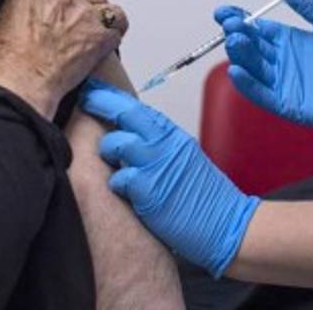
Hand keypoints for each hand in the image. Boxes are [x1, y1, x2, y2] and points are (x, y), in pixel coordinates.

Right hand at [0, 0, 127, 118]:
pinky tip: (103, 46)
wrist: (19, 86)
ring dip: (100, 20)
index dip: (58, 0)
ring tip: (92, 36)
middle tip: (72, 30)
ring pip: (105, 7)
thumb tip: (37, 16)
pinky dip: (113, 36)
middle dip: (79, 9)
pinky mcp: (100, 34)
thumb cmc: (6, 63)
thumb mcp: (5, 20)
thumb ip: (27, 8)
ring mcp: (83, 12)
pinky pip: (118, 27)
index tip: (56, 12)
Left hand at [80, 79, 258, 277]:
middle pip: (124, 113)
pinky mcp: (148, 190)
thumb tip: (128, 135)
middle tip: (84, 100)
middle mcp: (163, 143)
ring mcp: (155, 165)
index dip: (111, 96)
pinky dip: (117, 184)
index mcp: (172, 134)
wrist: (227, 223)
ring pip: (115, 144)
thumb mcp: (183, 156)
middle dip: (100, 103)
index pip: (136, 107)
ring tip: (111, 162)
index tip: (93, 88)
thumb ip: (157, 143)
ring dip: (107, 151)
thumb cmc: (204, 195)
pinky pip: (118, 179)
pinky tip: (125, 191)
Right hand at [217, 0, 312, 150]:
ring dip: (240, 56)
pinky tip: (237, 72)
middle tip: (231, 26)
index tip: (223, 12)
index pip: (255, 29)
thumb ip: (302, 0)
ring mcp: (283, 84)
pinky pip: (262, 94)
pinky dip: (247, 85)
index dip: (238, 20)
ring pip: (253, 69)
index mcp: (289, 41)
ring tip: (234, 42)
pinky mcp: (287, 105)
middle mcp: (282, 62)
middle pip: (251, 47)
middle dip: (237, 36)